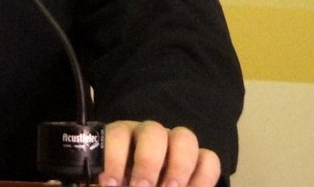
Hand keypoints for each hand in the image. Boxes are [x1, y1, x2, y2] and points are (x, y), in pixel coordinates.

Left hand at [100, 120, 219, 186]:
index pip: (117, 135)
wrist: (146, 182)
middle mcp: (149, 136)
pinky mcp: (199, 160)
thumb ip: (105, 182)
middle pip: (153, 132)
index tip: (111, 185)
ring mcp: (176, 144)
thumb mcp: (112, 182)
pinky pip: (209, 158)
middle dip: (149, 162)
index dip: (114, 159)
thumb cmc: (121, 182)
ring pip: (184, 137)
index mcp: (121, 138)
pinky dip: (203, 177)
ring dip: (179, 166)